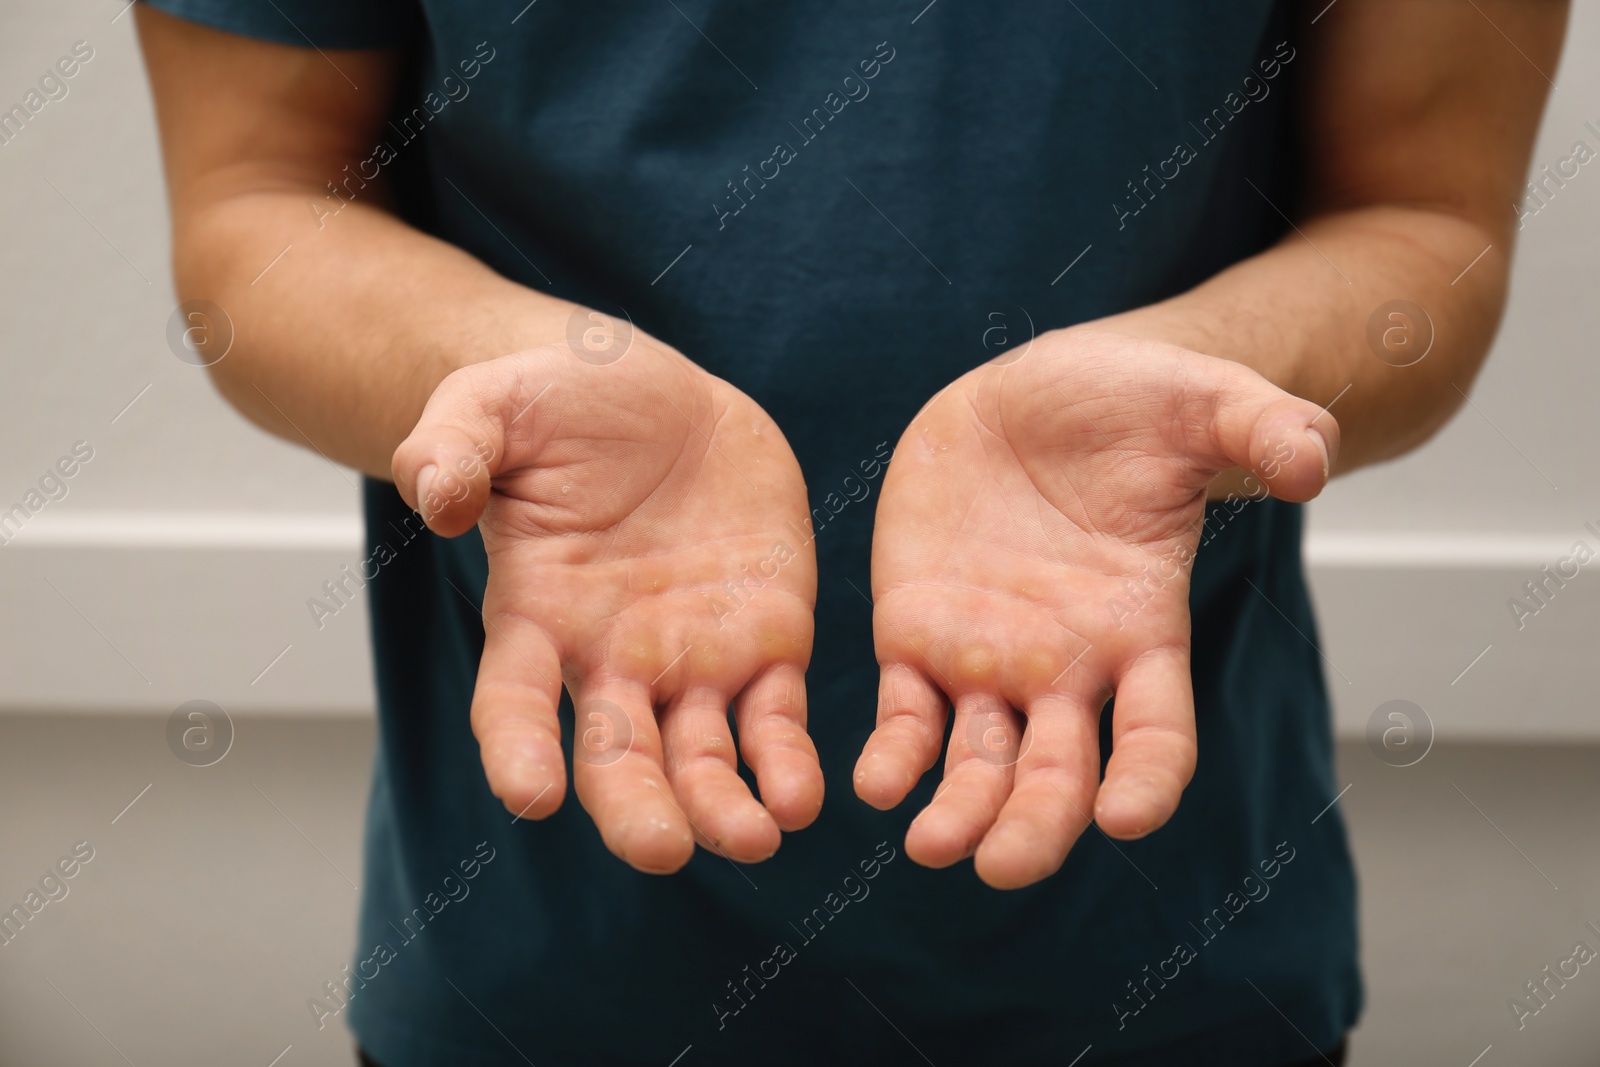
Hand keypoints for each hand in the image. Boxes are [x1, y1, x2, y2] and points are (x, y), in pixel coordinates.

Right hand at [393, 329, 820, 873]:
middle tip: (662, 848)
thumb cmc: (558, 402)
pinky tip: (802, 797)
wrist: (660, 394)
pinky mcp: (766, 641)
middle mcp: (611, 660)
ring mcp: (692, 659)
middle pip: (616, 757)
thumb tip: (436, 497)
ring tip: (754, 838)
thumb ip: (453, 448)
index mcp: (536, 617)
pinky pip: (776, 719)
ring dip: (724, 807)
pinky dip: (788, 763)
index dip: (517, 751)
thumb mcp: (491, 405)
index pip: (513, 703)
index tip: (530, 796)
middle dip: (636, 808)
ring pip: (701, 759)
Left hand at [854, 328, 1336, 888]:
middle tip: (1001, 866)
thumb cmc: (1132, 402)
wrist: (1031, 391)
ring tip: (931, 846)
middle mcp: (1066, 669)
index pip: (1158, 734)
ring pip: (977, 764)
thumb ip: (1266, 427)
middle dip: (1035, 828)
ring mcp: (988, 661)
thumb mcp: (1206, 400)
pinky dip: (892, 757)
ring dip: (957, 812)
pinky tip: (874, 785)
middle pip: (1057, 777)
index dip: (1148, 781)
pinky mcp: (917, 633)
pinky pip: (904, 714)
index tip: (1124, 818)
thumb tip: (1314, 463)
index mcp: (1141, 633)